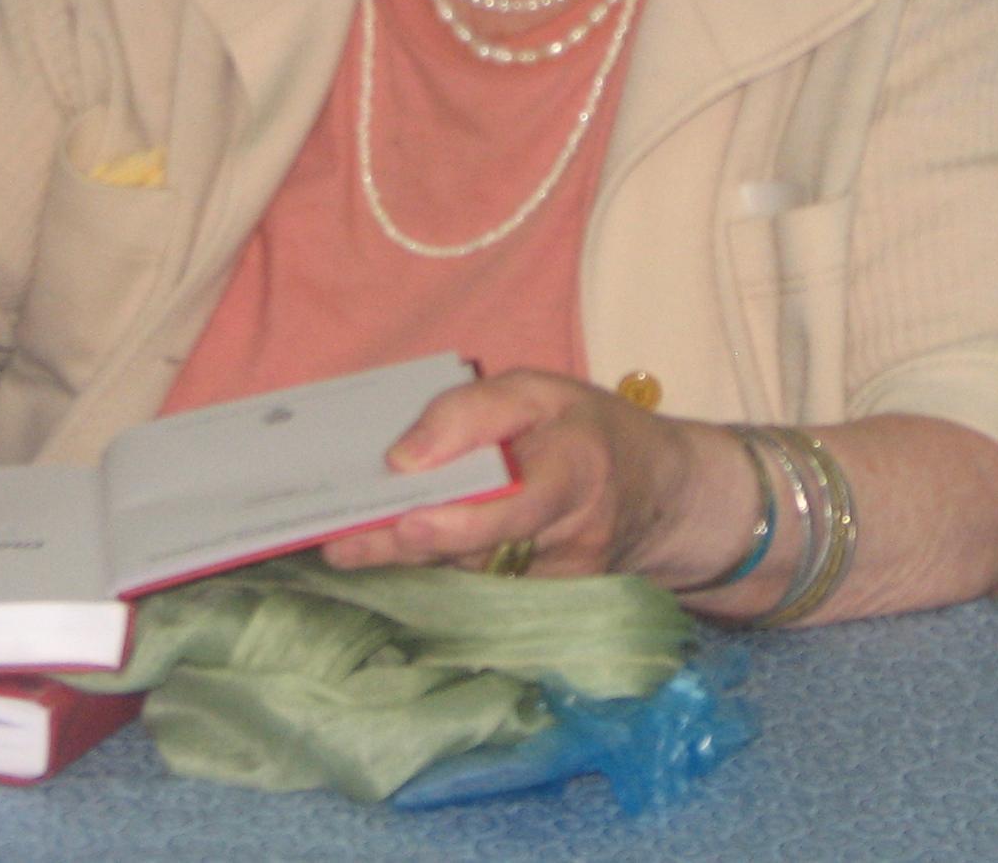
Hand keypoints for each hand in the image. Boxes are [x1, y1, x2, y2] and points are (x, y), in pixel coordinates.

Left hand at [321, 368, 682, 576]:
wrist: (657, 495)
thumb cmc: (585, 429)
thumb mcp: (538, 390)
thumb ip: (472, 412)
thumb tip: (403, 459)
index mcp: (578, 468)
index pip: (520, 504)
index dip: (463, 522)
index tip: (408, 519)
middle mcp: (573, 537)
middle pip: (481, 551)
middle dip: (408, 546)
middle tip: (341, 544)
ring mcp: (562, 583)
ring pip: (473, 575)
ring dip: (412, 560)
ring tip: (347, 544)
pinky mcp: (547, 607)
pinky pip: (481, 591)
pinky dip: (435, 572)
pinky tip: (390, 557)